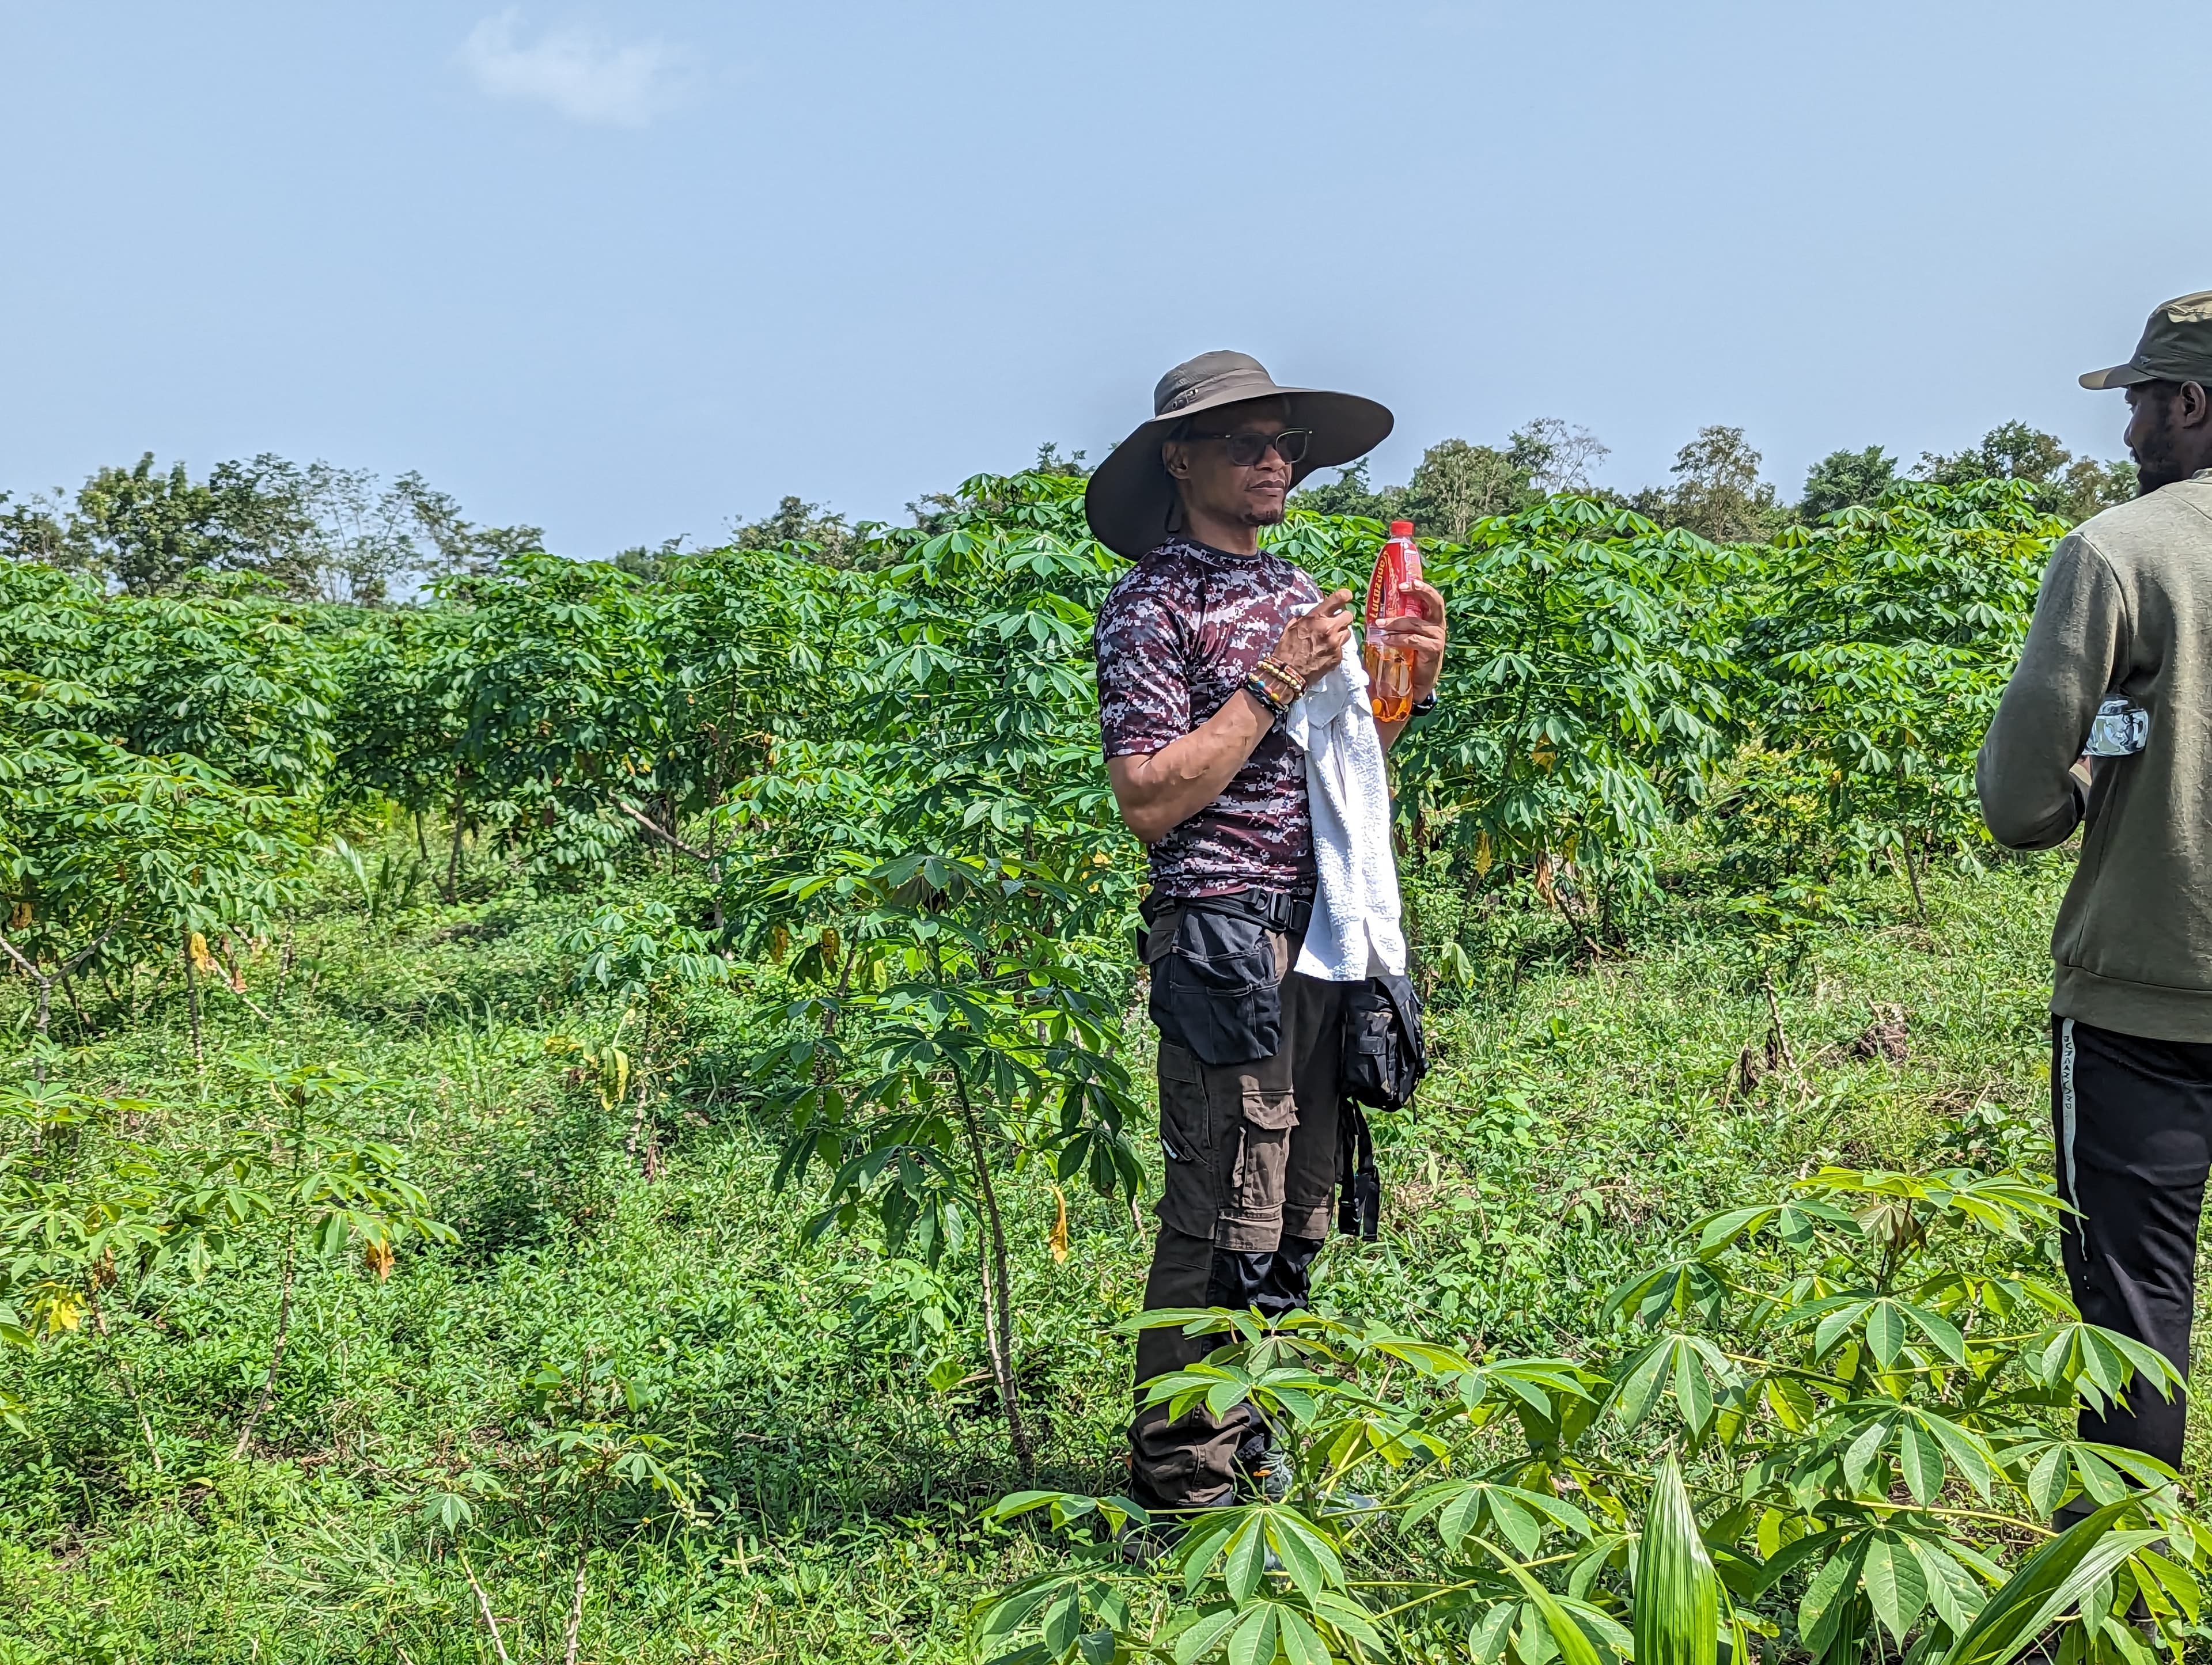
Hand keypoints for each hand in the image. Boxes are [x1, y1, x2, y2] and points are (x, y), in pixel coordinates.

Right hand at [1271, 589, 1354, 680]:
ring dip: (1341, 634)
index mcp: (1317, 618)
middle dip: (1342, 618)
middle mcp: (1329, 628)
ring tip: (1330, 639)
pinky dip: (1336, 649)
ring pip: (1348, 632)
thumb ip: (1306, 618)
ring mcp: (1336, 643)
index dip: (1345, 596)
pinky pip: (1342, 648)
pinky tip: (1325, 653)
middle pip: (1349, 616)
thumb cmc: (1287, 648)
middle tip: (1335, 623)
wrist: (1289, 672)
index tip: (1347, 596)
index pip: (1338, 599)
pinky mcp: (1338, 656)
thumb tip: (1314, 614)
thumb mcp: (1292, 627)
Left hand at [1368, 579, 1447, 698]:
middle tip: (1401, 588)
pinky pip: (1413, 640)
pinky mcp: (1433, 650)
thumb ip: (1399, 623)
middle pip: (1435, 602)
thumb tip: (1377, 610)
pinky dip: (1398, 638)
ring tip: (1378, 624)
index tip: (1407, 581)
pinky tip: (1386, 640)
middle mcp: (1438, 625)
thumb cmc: (1409, 657)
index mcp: (1432, 619)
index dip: (1422, 587)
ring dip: (1395, 622)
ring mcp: (1438, 637)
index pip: (1433, 598)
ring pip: (1415, 623)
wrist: (1417, 684)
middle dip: (1420, 591)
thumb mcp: (1405, 635)